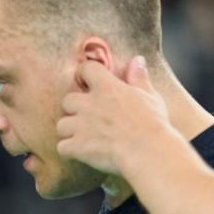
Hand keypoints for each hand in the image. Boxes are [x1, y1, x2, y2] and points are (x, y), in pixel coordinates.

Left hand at [55, 56, 173, 176]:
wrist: (148, 151)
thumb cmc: (153, 125)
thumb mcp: (150, 96)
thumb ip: (139, 78)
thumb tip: (137, 60)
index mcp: (107, 88)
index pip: (86, 69)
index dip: (86, 75)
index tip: (89, 82)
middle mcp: (89, 104)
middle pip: (67, 100)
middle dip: (74, 108)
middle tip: (87, 117)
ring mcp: (81, 126)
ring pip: (61, 125)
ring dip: (70, 131)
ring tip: (83, 138)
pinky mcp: (78, 147)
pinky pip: (62, 147)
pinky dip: (69, 151)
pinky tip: (81, 153)